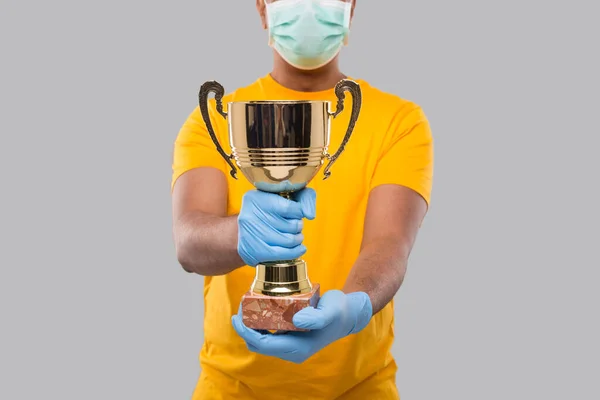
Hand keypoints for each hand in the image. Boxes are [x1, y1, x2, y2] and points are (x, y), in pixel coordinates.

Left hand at [231, 290, 372, 363]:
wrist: (349, 313)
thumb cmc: (340, 311)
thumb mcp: (331, 311)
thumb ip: (316, 318)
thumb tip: (295, 321)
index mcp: (298, 349)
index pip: (264, 345)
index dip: (246, 332)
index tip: (237, 316)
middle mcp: (292, 351)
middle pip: (258, 344)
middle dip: (245, 328)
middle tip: (240, 306)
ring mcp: (291, 344)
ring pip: (261, 339)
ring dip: (250, 325)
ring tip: (245, 305)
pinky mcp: (290, 336)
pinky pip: (268, 333)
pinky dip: (259, 322)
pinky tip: (258, 306)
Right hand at [237, 188, 315, 266]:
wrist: (244, 232)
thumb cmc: (268, 212)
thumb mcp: (284, 196)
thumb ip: (304, 197)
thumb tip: (310, 214)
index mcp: (256, 198)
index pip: (290, 208)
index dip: (299, 212)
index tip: (297, 212)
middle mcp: (249, 215)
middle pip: (290, 225)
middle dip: (298, 226)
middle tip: (295, 225)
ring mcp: (250, 235)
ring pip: (288, 240)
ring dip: (297, 239)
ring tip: (295, 236)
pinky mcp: (252, 251)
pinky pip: (281, 254)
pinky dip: (295, 252)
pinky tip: (299, 248)